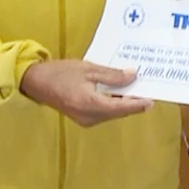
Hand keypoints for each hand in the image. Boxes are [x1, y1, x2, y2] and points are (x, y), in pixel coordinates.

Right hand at [19, 59, 153, 126]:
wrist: (36, 82)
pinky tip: (118, 93)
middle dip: (133, 103)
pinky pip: (104, 113)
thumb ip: (112, 75)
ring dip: (123, 103)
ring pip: (112, 113)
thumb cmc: (61, 72)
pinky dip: (113, 104)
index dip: (138, 105)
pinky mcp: (83, 118)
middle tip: (146, 89)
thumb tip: (133, 76)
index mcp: (91, 104)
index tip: (152, 100)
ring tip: (135, 89)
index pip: (121, 108)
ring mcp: (86, 120)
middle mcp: (90, 117)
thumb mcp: (89, 69)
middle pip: (118, 112)